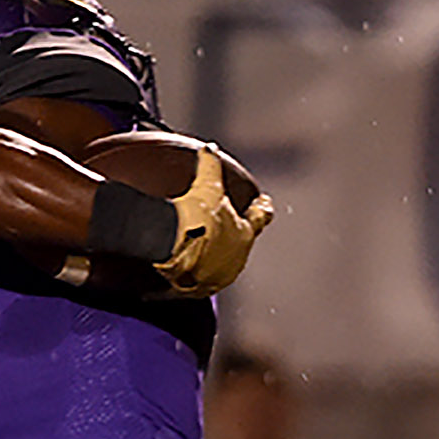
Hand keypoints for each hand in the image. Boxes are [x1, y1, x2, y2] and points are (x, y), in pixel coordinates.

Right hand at [156, 149, 274, 295]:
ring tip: (196, 250)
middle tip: (222, 228)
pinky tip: (178, 270)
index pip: (261, 217)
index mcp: (244, 233)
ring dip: (211, 257)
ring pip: (218, 265)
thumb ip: (210, 165)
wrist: (173, 252)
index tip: (265, 202)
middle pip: (240, 245)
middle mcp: (237, 258)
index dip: (263, 208)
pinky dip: (190, 275)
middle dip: (233, 236)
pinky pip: (195, 281)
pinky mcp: (198, 291)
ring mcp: (219, 277)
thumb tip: (210, 147)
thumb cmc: (194, 219)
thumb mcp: (204, 187)